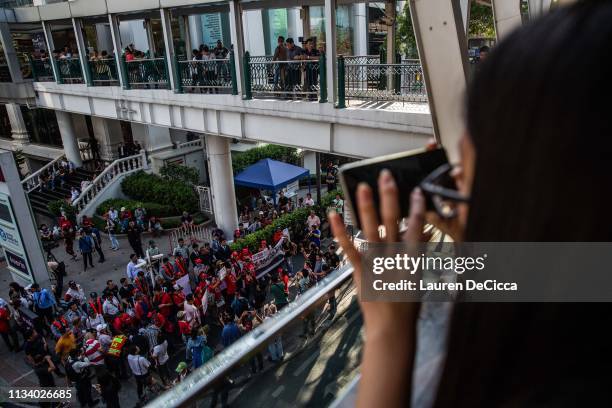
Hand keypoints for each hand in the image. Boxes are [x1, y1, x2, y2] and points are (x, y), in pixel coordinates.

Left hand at [330, 170, 422, 329]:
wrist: (391, 329)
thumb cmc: (407, 304)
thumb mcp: (419, 276)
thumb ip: (421, 251)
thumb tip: (426, 231)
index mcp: (412, 260)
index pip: (417, 229)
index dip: (417, 209)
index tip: (416, 191)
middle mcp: (393, 258)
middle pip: (392, 222)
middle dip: (389, 197)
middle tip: (385, 176)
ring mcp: (375, 264)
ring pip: (370, 230)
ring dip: (366, 207)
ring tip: (362, 186)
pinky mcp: (359, 271)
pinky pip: (349, 248)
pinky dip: (340, 231)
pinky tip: (333, 215)